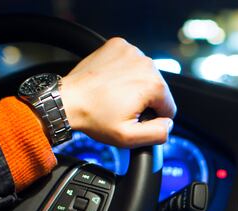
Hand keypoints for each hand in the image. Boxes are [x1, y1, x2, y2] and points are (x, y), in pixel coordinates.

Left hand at [59, 37, 175, 147]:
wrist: (68, 100)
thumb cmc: (94, 117)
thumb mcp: (129, 137)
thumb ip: (158, 134)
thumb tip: (169, 125)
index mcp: (153, 85)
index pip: (169, 108)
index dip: (153, 118)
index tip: (134, 118)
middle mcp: (146, 63)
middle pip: (158, 90)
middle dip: (144, 101)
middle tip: (121, 108)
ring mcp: (132, 51)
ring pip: (145, 75)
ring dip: (135, 85)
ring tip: (114, 95)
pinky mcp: (119, 45)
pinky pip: (131, 61)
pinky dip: (124, 71)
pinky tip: (111, 82)